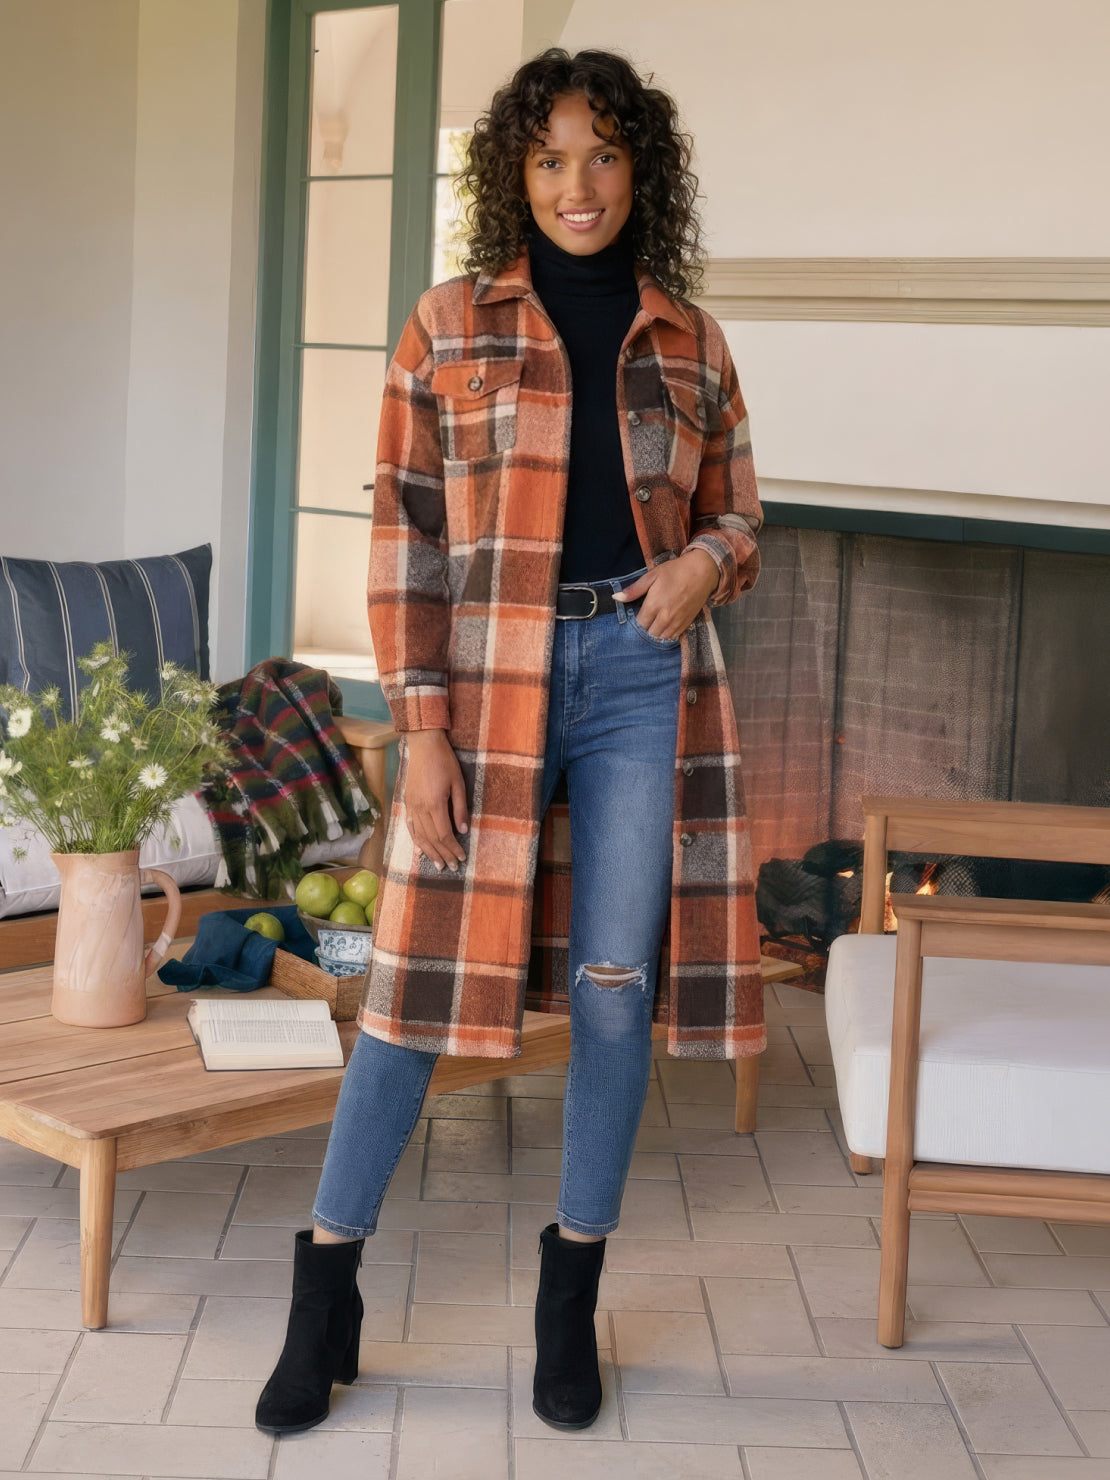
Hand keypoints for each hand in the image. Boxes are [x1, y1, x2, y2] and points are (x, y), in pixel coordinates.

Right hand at [402, 729, 468, 871]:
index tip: (462, 857)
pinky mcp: (407, 802)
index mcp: (434, 803)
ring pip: (419, 835)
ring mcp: (411, 806)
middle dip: (443, 854)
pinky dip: (415, 841)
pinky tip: (419, 851)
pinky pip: (410, 827)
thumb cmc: (445, 761)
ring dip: (429, 852)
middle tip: (452, 867)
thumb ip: (460, 808)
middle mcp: (420, 808)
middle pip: (432, 838)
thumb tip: (463, 830)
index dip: (453, 848)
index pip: (445, 834)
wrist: (423, 745)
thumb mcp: (459, 783)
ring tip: (438, 865)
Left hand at [613, 549, 718, 640]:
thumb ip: (634, 590)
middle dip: (646, 628)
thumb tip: (616, 598)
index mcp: (654, 605)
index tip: (639, 613)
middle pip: (650, 633)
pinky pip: (673, 637)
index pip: (640, 624)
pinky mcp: (687, 624)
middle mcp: (665, 617)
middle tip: (648, 618)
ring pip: (661, 637)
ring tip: (656, 623)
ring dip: (657, 633)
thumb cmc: (675, 571)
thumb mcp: (652, 576)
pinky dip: (668, 634)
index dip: (638, 620)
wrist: (702, 572)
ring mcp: (677, 622)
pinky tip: (666, 626)